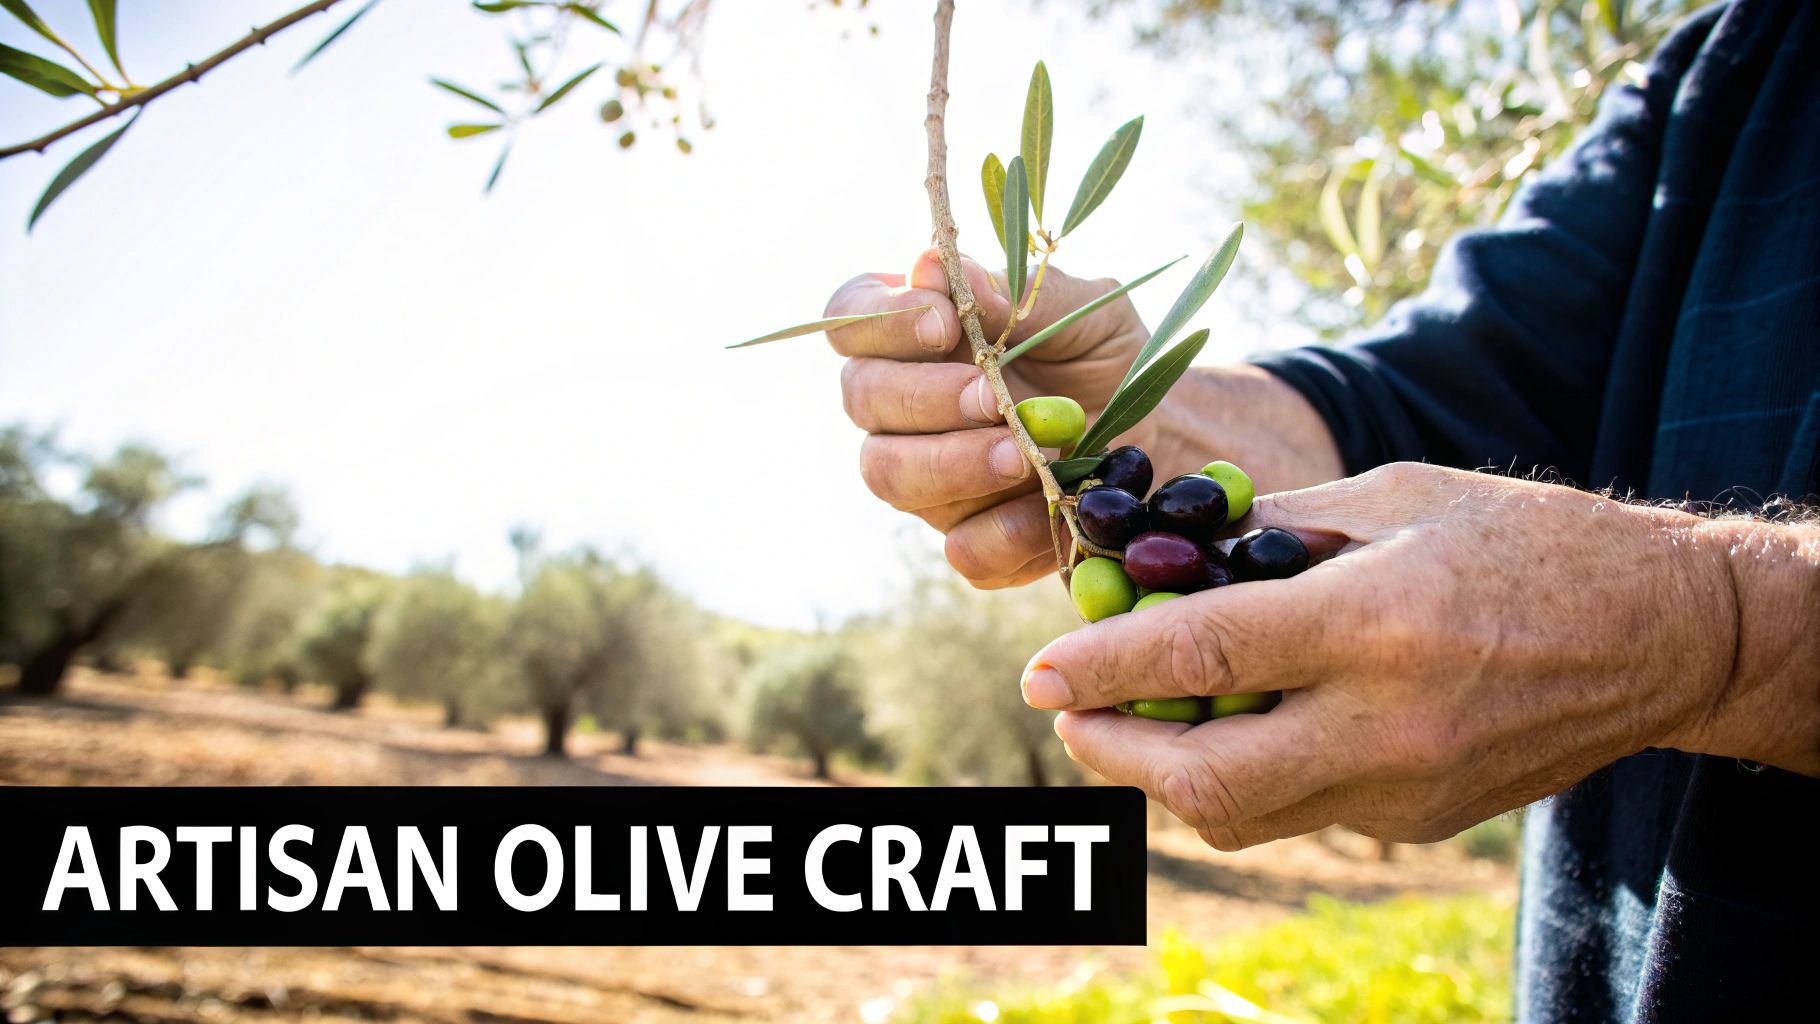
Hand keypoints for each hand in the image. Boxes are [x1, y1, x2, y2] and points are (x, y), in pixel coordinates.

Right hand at [824, 250, 1343, 587]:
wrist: (1167, 436)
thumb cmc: (1110, 356)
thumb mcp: (1087, 308)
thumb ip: (1015, 292)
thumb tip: (932, 267)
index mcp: (917, 332)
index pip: (850, 316)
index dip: (879, 320)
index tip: (943, 322)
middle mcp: (903, 404)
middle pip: (861, 398)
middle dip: (923, 397)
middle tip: (994, 398)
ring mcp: (927, 476)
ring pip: (889, 475)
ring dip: (952, 464)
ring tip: (1021, 456)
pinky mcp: (971, 537)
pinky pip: (961, 548)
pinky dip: (1005, 532)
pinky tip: (1048, 508)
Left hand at [1020, 463, 1810, 849]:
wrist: (1657, 634)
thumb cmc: (1524, 542)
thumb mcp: (1397, 496)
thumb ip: (1277, 529)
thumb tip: (1175, 552)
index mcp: (1376, 621)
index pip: (1202, 655)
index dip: (1103, 668)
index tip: (1037, 671)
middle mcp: (1385, 722)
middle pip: (1204, 781)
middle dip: (1113, 751)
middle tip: (1070, 715)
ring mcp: (1404, 786)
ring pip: (1243, 815)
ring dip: (1168, 775)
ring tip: (1134, 720)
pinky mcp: (1417, 821)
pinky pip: (1298, 810)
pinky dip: (1245, 775)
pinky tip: (1235, 725)